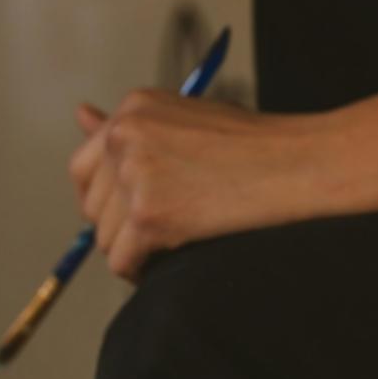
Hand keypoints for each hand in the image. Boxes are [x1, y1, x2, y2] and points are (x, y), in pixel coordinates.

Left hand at [67, 91, 317, 279]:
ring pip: (106, 238)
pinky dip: (142, 270)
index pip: (84, 164)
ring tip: (177, 239)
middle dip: (122, 226)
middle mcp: (125, 135)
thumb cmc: (254, 144)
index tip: (128, 212)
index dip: (104, 198)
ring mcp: (134, 174)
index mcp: (133, 108)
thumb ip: (136, 127)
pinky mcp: (148, 214)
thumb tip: (80, 115)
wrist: (297, 163)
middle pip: (92, 205)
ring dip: (136, 249)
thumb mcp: (187, 120)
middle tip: (166, 227)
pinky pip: (122, 260)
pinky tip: (172, 257)